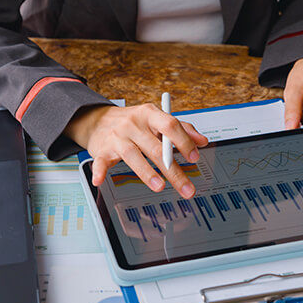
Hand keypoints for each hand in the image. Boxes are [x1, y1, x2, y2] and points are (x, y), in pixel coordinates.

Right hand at [65, 104, 208, 197]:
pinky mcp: (102, 150)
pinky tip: (100, 181)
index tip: (194, 158)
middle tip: (186, 188)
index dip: (184, 142)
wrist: (99, 120)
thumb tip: (202, 141)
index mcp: (150, 114)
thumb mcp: (157, 120)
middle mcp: (133, 124)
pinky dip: (100, 171)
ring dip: (147, 172)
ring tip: (160, 186)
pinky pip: (101, 161)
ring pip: (133, 155)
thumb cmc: (134, 122)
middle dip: (173, 170)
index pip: (170, 125)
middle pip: (156, 148)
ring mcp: (117, 137)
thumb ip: (182, 129)